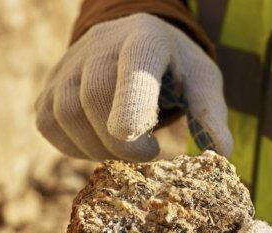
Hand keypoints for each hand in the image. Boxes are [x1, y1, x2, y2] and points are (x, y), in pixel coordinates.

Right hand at [34, 13, 231, 161]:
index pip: (134, 67)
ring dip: (96, 148)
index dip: (130, 103)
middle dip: (120, 142)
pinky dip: (73, 146)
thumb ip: (210, 114)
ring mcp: (68, 63)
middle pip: (95, 96)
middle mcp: (101, 44)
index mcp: (147, 38)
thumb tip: (223, 153)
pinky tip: (99, 143)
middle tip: (147, 154)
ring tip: (125, 149)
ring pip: (66, 113)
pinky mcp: (48, 86)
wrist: (131, 45)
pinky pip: (48, 124)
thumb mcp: (201, 83)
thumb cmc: (174, 70)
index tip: (134, 137)